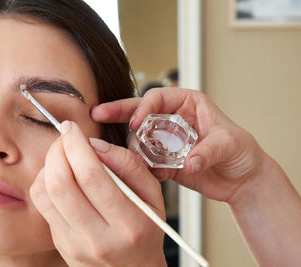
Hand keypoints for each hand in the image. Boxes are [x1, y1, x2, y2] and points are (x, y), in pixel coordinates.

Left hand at [30, 121, 166, 266]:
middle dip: (57, 150)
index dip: (76, 145)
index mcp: (129, 223)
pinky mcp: (60, 244)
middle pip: (61, 183)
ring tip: (62, 155)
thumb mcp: (153, 195)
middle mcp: (98, 238)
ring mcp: (75, 244)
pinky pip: (42, 205)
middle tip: (65, 137)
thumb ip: (129, 165)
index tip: (72, 128)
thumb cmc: (146, 229)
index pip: (91, 176)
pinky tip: (59, 175)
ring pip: (44, 194)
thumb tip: (95, 144)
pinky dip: (45, 181)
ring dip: (48, 164)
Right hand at [91, 87, 268, 202]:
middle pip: (139, 112)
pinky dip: (141, 167)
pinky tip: (146, 172)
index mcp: (187, 104)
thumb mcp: (229, 143)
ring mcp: (165, 141)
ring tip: (128, 157)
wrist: (241, 179)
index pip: (158, 98)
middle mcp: (172, 120)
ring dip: (131, 147)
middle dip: (118, 112)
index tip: (136, 123)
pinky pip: (145, 162)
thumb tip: (188, 162)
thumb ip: (208, 151)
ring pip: (138, 139)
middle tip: (97, 113)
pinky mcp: (163, 162)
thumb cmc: (240, 151)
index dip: (144, 107)